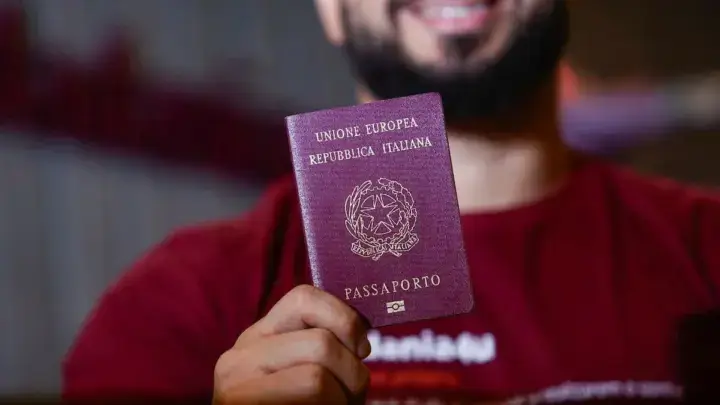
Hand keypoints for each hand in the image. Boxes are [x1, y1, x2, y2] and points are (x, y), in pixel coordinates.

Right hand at [213, 285, 370, 403]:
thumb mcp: (303, 371)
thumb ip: (321, 347)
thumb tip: (362, 330)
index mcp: (257, 338)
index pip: (304, 297)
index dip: (344, 318)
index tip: (361, 347)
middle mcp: (238, 357)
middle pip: (322, 343)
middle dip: (354, 374)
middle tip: (350, 397)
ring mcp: (236, 389)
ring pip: (317, 377)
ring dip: (343, 401)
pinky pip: (313, 399)